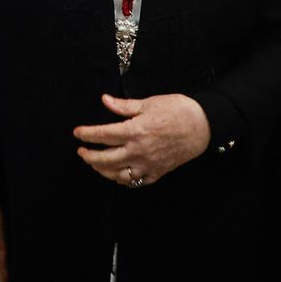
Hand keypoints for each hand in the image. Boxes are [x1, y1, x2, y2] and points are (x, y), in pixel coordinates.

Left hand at [74, 93, 210, 186]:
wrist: (203, 125)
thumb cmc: (177, 110)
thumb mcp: (149, 103)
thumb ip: (124, 106)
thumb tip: (105, 100)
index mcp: (135, 131)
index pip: (103, 135)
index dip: (87, 134)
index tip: (77, 133)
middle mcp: (138, 151)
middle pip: (105, 159)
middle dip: (89, 156)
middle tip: (81, 152)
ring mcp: (148, 164)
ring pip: (117, 174)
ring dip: (102, 170)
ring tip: (95, 163)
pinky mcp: (157, 172)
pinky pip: (135, 181)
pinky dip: (122, 179)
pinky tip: (117, 174)